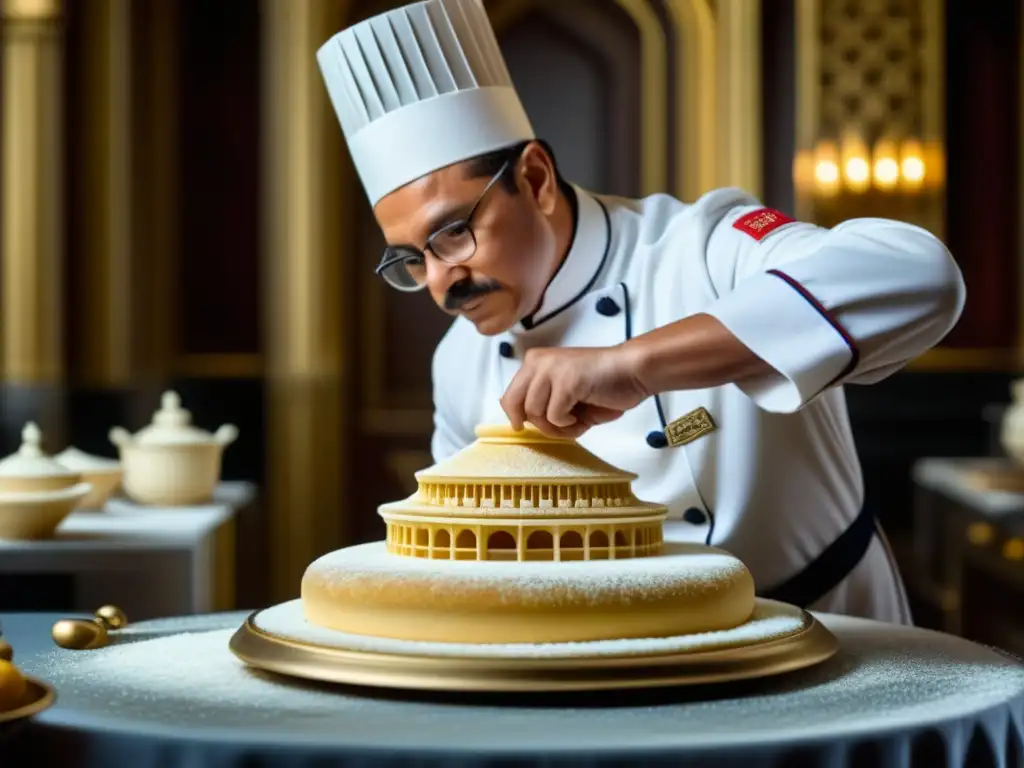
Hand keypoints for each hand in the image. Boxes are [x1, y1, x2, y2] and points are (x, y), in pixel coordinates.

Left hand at [500, 345, 649, 437]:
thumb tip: (518, 419)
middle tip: (559, 426)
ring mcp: (552, 370)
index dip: (515, 416)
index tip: (521, 426)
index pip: (509, 395)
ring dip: (557, 426)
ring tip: (577, 420)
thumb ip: (540, 401)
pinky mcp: (566, 381)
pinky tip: (584, 414)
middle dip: (536, 423)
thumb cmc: (602, 385)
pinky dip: (569, 424)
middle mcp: (538, 362)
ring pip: (535, 413)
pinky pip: (554, 416)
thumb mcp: (562, 393)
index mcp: (535, 361)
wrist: (633, 371)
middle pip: (516, 405)